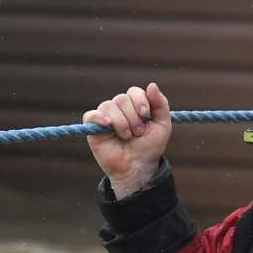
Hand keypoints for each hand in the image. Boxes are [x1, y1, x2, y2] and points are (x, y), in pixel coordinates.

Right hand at [84, 83, 171, 198]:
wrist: (138, 167)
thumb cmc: (150, 147)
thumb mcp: (162, 125)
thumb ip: (160, 104)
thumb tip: (152, 84)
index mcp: (134, 106)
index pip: (134, 92)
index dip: (140, 100)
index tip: (145, 114)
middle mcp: (119, 109)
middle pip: (121, 99)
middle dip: (133, 117)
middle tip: (138, 133)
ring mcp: (105, 118)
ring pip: (108, 106)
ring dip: (121, 122)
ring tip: (127, 136)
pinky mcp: (93, 129)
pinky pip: (90, 115)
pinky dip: (99, 118)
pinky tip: (108, 125)